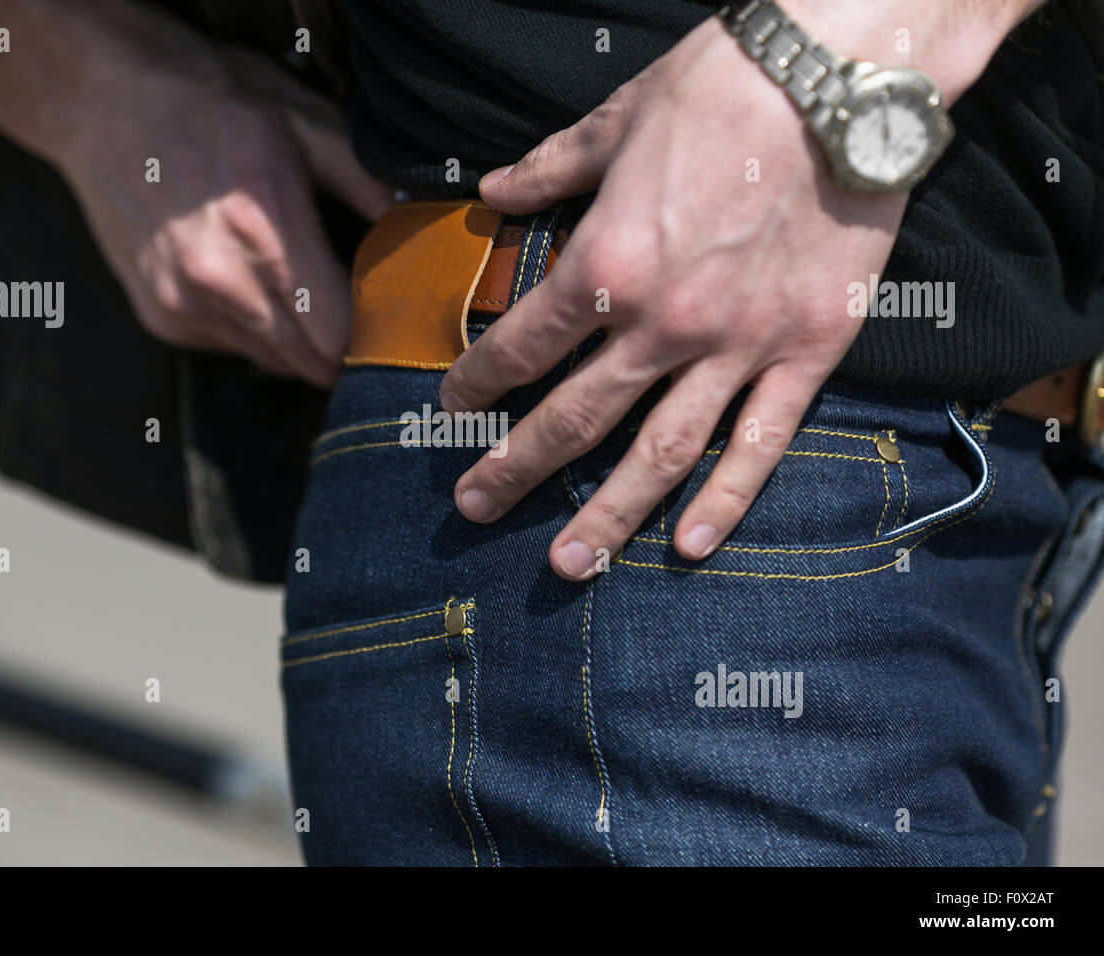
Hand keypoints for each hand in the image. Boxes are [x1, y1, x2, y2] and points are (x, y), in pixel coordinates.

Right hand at [58, 46, 390, 386]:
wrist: (103, 102)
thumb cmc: (210, 103)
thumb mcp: (303, 123)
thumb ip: (365, 184)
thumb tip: (419, 227)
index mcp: (265, 234)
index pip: (337, 337)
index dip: (371, 335)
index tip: (387, 317)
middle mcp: (219, 281)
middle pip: (308, 365)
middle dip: (340, 348)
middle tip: (355, 311)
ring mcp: (183, 305)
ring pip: (272, 362)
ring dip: (296, 340)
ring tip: (297, 287)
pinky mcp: (161, 317)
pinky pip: (230, 347)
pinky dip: (251, 328)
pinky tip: (245, 278)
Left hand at [440, 13, 921, 579]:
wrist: (844, 76)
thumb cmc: (723, 86)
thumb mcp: (617, 120)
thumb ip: (549, 170)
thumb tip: (492, 190)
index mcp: (606, 264)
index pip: (523, 345)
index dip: (480, 380)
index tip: (456, 405)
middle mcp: (663, 323)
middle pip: (574, 419)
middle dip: (514, 469)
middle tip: (474, 506)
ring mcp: (738, 346)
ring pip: (661, 454)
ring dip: (608, 515)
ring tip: (566, 566)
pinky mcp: (808, 350)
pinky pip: (762, 443)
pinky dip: (727, 500)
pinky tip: (692, 547)